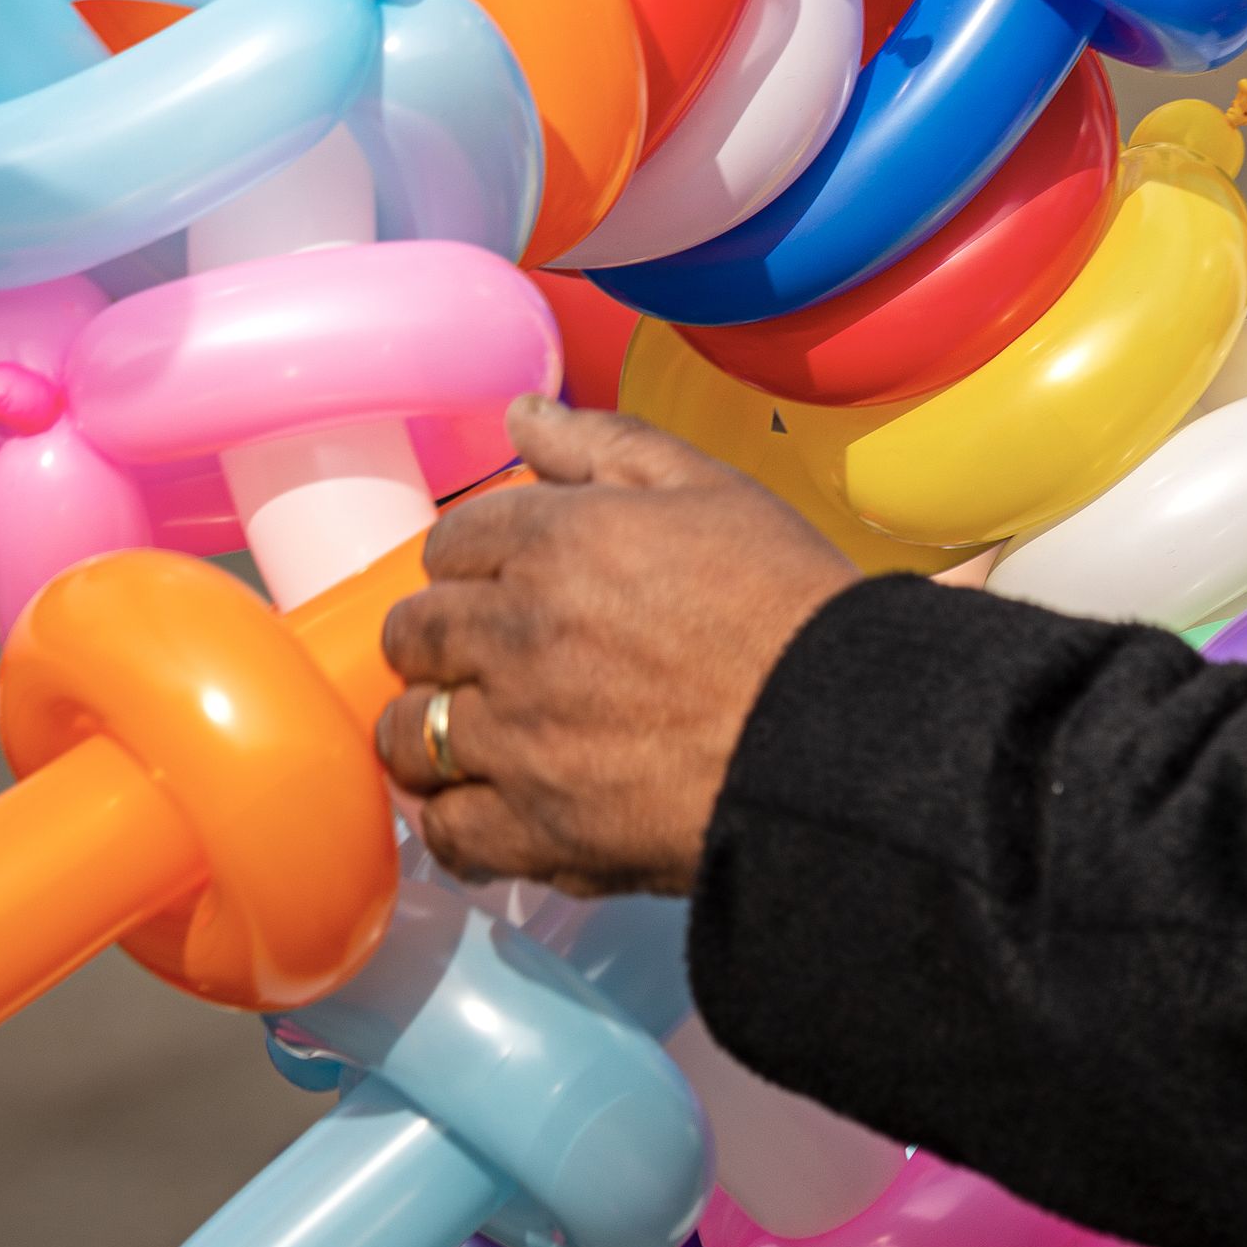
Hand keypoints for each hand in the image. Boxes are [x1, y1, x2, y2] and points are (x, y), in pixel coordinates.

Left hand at [378, 400, 851, 892]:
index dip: (472, 560)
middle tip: (477, 653)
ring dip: (424, 726)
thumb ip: (602, 443)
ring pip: (406, 733)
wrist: (841, 736)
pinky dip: (448, 817)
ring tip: (466, 731)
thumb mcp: (708, 489)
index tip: (499, 580)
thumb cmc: (786, 602)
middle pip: (412, 635)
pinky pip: (444, 830)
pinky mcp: (535, 832)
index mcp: (554, 542)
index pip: (447, 544)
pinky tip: (477, 802)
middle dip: (435, 637)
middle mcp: (516, 637)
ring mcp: (517, 741)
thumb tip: (519, 414)